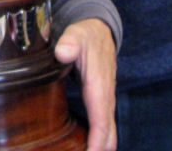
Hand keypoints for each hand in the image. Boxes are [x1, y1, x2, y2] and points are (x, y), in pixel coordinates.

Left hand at [55, 18, 116, 150]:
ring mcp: (105, 100)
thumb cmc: (87, 35)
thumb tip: (63, 52)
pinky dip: (99, 140)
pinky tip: (88, 148)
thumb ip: (70, 41)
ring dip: (100, 147)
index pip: (101, 119)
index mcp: (99, 84)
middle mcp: (105, 97)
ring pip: (108, 132)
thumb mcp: (77, 33)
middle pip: (109, 133)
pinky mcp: (101, 101)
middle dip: (100, 149)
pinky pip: (103, 125)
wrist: (100, 31)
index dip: (97, 141)